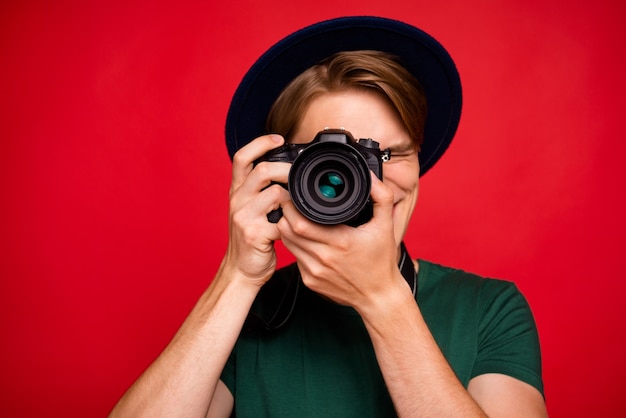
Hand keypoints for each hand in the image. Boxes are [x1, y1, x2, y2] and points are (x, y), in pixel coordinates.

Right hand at [222, 134, 290, 287]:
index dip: (260, 143)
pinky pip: (282, 220)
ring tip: (299, 206)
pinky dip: (294, 222)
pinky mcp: (254, 233)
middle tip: (300, 177)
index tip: (279, 138)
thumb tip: (288, 175)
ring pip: (275, 193)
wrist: (241, 270)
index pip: (242, 157)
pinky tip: (297, 226)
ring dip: (293, 198)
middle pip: (262, 171)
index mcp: (237, 191)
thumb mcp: (250, 210)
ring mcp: (243, 216)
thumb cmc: (252, 239)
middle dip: (286, 170)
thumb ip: (262, 192)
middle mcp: (237, 200)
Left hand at [277, 172, 406, 310]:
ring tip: (296, 218)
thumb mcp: (386, 226)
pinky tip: (306, 240)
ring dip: (288, 229)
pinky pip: (294, 258)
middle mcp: (323, 259)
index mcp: (340, 242)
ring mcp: (314, 272)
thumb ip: (381, 197)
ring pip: (287, 244)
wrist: (378, 297)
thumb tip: (370, 177)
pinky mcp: (309, 281)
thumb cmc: (381, 262)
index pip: (299, 223)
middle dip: (286, 214)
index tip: (295, 197)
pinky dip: (296, 246)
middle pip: (287, 231)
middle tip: (292, 204)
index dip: (292, 207)